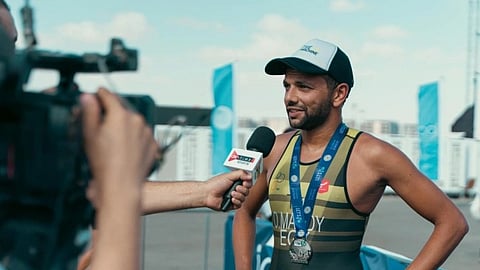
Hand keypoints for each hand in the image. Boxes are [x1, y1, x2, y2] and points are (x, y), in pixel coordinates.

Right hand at [81, 88, 157, 206]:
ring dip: (124, 127)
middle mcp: (137, 120)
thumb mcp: (90, 135)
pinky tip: (124, 149)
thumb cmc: (106, 165)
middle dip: (111, 114)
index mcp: (120, 115)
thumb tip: (88, 97)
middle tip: (101, 127)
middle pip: (121, 109)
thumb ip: (90, 111)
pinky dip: (134, 138)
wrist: (122, 185)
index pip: (108, 95)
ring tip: (113, 143)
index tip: (96, 95)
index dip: (99, 95)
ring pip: (133, 123)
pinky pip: (141, 135)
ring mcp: (147, 132)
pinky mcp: (153, 144)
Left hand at [204, 170, 252, 210]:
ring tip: (231, 193)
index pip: (247, 183)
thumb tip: (250, 176)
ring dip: (238, 195)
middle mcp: (235, 189)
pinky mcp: (232, 205)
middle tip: (236, 187)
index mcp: (235, 181)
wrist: (207, 194)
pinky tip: (231, 199)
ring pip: (244, 198)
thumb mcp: (229, 176)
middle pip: (247, 191)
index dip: (248, 183)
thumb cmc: (215, 184)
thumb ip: (240, 174)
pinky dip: (236, 202)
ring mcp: (234, 197)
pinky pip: (240, 205)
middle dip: (243, 189)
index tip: (244, 182)